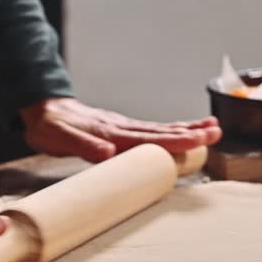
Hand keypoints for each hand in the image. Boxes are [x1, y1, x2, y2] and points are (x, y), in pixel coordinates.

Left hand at [21, 98, 221, 162]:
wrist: (45, 109)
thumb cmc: (50, 127)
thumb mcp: (59, 137)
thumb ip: (83, 145)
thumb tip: (108, 152)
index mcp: (111, 132)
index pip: (148, 138)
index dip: (173, 141)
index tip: (196, 140)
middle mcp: (122, 128)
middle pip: (162, 131)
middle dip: (190, 133)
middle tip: (216, 133)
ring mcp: (125, 127)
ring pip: (161, 129)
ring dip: (187, 130)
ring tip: (213, 128)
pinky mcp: (124, 130)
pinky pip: (153, 131)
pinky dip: (173, 131)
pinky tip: (187, 131)